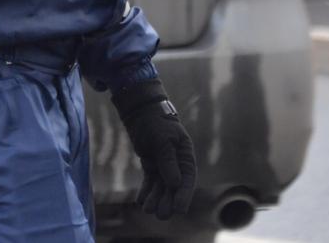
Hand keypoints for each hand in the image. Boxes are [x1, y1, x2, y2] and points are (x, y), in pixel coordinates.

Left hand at [111, 79, 196, 219]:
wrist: (141, 112)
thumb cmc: (155, 121)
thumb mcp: (162, 139)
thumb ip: (168, 160)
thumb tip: (175, 183)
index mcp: (185, 154)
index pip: (187, 178)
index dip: (184, 195)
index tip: (179, 209)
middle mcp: (176, 162)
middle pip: (174, 186)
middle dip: (168, 201)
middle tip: (162, 215)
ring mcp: (163, 164)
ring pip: (161, 186)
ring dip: (156, 198)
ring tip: (148, 210)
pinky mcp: (151, 165)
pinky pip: (150, 181)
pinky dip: (146, 191)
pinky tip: (141, 201)